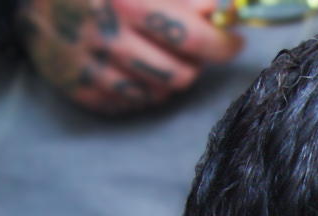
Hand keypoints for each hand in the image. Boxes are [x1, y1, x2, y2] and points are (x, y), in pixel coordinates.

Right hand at [18, 0, 244, 113]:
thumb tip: (212, 10)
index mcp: (127, 2)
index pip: (193, 39)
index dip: (223, 43)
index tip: (235, 41)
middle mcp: (110, 41)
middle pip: (181, 75)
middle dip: (196, 63)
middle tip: (196, 48)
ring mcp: (94, 71)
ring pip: (159, 94)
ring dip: (171, 77)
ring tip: (163, 54)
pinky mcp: (82, 91)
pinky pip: (132, 104)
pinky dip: (144, 89)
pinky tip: (138, 67)